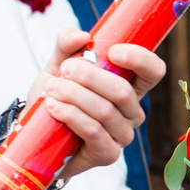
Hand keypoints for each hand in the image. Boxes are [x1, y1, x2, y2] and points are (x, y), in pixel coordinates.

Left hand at [41, 31, 168, 182]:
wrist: (35, 136)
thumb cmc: (54, 99)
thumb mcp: (57, 67)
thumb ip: (66, 46)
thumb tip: (82, 36)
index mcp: (130, 86)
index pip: (153, 71)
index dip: (140, 59)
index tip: (113, 52)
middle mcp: (132, 112)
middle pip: (123, 91)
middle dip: (90, 77)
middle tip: (65, 70)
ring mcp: (122, 135)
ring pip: (105, 111)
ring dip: (74, 96)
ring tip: (52, 89)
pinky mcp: (108, 154)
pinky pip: (94, 131)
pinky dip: (71, 115)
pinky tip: (53, 108)